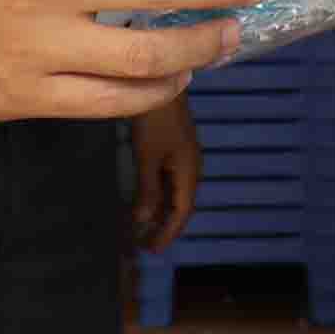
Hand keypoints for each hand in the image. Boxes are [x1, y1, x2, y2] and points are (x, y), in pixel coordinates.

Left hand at [128, 94, 204, 250]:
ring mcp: (184, 155)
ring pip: (175, 192)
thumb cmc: (154, 120)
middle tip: (145, 243)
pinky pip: (170, 179)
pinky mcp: (175, 146)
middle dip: (165, 226)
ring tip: (144, 227)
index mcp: (189, 171)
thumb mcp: (148, 157)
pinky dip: (159, 195)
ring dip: (161, 211)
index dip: (168, 233)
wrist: (160, 82)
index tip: (152, 250)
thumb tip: (143, 221)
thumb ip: (147, 190)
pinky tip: (147, 199)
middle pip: (181, 204)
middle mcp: (191, 166)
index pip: (182, 211)